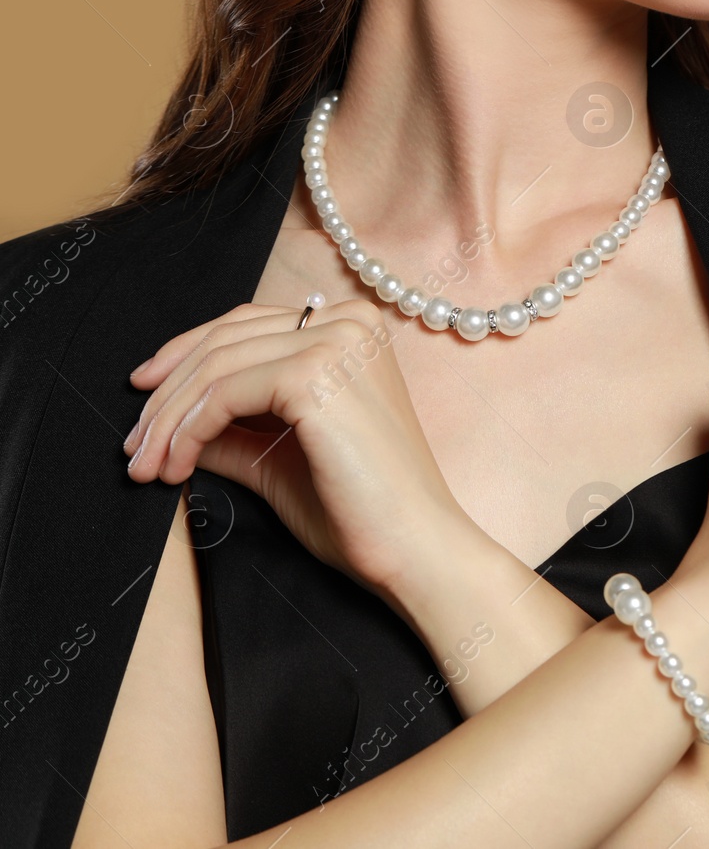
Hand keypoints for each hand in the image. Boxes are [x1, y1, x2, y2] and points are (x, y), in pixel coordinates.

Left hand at [123, 300, 468, 598]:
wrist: (413, 547)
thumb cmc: (362, 509)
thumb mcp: (279, 457)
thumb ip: (230, 431)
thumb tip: (165, 425)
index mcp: (351, 328)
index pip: (245, 325)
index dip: (184, 358)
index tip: (143, 399)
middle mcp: (348, 321)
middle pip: (225, 340)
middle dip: (166, 397)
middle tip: (134, 448)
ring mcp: (335, 342)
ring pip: (216, 366)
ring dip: (167, 420)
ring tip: (147, 467)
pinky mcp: (315, 373)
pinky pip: (224, 394)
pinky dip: (187, 431)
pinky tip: (177, 467)